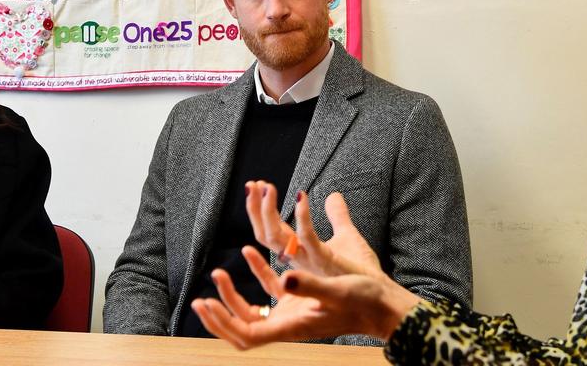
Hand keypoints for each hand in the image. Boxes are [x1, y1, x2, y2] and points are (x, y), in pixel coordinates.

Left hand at [191, 245, 414, 347]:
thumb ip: (310, 284)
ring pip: (253, 314)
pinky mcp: (301, 301)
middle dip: (219, 317)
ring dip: (232, 298)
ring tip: (217, 274)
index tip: (207, 304)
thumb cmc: (366, 301)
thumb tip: (285, 276)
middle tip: (200, 298)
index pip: (248, 335)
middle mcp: (289, 324)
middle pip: (243, 330)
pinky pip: (270, 293)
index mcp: (293, 326)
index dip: (223, 323)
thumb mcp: (338, 289)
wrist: (386, 307)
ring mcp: (293, 314)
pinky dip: (255, 277)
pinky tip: (249, 252)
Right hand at [244, 181, 380, 278]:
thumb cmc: (362, 270)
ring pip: (277, 238)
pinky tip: (302, 196)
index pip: (269, 232)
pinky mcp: (325, 261)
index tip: (256, 187)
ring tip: (268, 187)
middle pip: (266, 235)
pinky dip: (302, 215)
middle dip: (255, 209)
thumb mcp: (347, 236)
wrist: (380, 291)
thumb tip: (333, 195)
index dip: (259, 211)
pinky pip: (307, 238)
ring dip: (268, 211)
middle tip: (253, 185)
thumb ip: (337, 215)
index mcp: (300, 254)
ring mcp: (310, 261)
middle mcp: (300, 260)